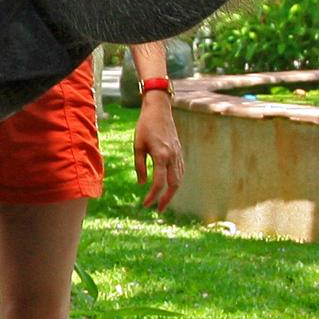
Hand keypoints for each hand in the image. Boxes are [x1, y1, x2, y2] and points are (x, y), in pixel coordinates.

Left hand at [132, 92, 183, 209]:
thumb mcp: (138, 146)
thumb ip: (140, 166)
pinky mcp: (179, 151)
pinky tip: (170, 185)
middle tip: (159, 209)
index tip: (145, 204)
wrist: (159, 109)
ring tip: (164, 200)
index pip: (158, 183)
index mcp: (161, 155)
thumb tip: (142, 183)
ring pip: (180, 178)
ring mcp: (178, 153)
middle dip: (167, 199)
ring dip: (173, 191)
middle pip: (174, 184)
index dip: (152, 196)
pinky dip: (177, 181)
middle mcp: (173, 156)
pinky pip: (181, 170)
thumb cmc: (145, 125)